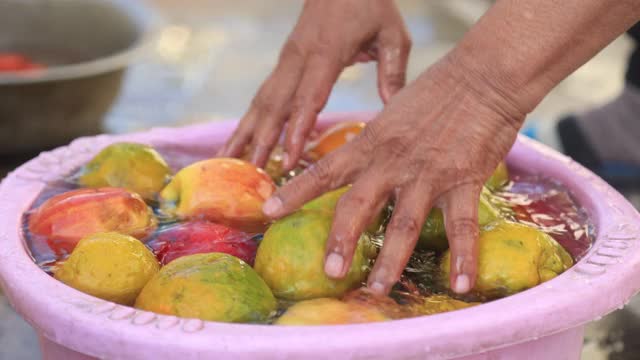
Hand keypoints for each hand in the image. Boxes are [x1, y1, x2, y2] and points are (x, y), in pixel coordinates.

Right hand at [217, 0, 410, 169]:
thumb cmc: (370, 4)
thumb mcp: (392, 33)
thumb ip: (392, 70)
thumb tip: (392, 108)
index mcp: (327, 52)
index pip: (309, 96)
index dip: (297, 129)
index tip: (289, 159)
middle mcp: (299, 59)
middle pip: (276, 104)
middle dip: (263, 141)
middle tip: (253, 175)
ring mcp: (286, 61)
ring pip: (262, 102)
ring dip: (245, 134)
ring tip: (229, 164)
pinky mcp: (283, 64)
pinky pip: (262, 96)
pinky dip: (247, 122)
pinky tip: (236, 144)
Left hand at [261, 53, 525, 294]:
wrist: (482, 78)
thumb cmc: (435, 94)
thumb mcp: (391, 115)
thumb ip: (372, 143)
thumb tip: (355, 162)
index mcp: (370, 144)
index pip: (324, 171)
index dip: (295, 192)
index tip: (268, 213)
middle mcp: (392, 162)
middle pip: (358, 205)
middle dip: (341, 240)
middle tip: (330, 273)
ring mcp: (427, 174)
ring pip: (404, 224)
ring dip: (390, 261)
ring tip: (378, 290)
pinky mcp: (463, 181)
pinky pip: (462, 225)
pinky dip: (464, 257)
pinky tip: (462, 285)